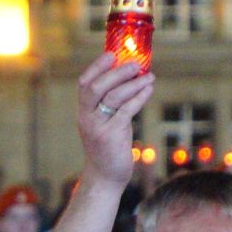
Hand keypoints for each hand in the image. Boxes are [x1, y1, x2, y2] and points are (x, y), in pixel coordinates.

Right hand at [75, 53, 154, 186]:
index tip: (111, 54)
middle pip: (96, 87)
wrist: (105, 177)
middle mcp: (86, 118)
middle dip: (117, 72)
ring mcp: (97, 127)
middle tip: (135, 64)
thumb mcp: (105, 122)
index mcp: (83, 112)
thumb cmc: (109, 147)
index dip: (96, 67)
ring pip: (112, 97)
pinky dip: (139, 97)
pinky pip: (126, 111)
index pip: (84, 83)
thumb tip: (132, 78)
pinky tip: (148, 89)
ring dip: (133, 83)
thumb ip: (112, 103)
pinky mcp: (111, 137)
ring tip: (149, 76)